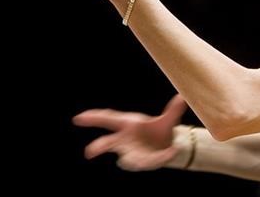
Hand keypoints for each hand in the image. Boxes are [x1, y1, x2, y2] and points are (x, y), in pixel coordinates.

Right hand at [73, 94, 187, 170]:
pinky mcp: (141, 163)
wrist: (167, 146)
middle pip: (108, 143)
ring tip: (134, 161)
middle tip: (89, 151)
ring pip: (127, 158)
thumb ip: (173, 110)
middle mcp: (125, 140)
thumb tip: (182, 97)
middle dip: (99, 147)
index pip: (108, 119)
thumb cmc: (159, 130)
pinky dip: (160, 158)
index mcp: (128, 124)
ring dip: (132, 159)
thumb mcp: (168, 120)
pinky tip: (171, 152)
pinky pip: (148, 162)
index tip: (78, 118)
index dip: (93, 118)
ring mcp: (130, 153)